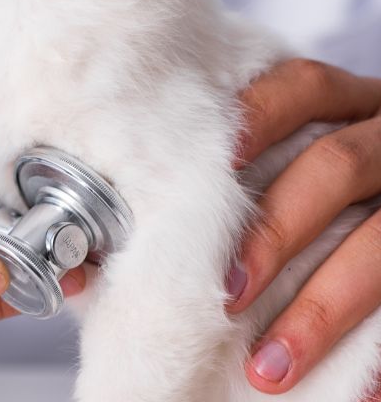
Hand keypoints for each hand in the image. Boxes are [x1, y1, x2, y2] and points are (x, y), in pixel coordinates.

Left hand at [226, 59, 380, 396]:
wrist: (378, 215)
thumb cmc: (312, 196)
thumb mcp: (293, 166)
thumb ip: (232, 181)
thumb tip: (104, 247)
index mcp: (346, 108)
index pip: (305, 86)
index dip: (261, 115)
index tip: (217, 161)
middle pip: (337, 165)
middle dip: (276, 228)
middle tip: (228, 290)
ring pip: (380, 242)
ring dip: (321, 308)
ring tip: (269, 365)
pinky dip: (379, 347)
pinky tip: (360, 391)